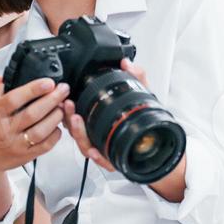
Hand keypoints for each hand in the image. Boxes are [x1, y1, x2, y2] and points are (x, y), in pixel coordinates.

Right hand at [0, 77, 69, 176]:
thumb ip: (1, 91)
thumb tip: (19, 75)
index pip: (14, 99)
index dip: (33, 89)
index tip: (49, 82)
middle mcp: (5, 130)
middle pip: (32, 113)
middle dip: (52, 99)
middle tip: (63, 90)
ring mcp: (16, 144)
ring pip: (41, 130)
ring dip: (56, 117)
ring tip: (63, 107)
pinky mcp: (25, 156)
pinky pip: (45, 145)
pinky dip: (55, 134)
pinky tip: (57, 125)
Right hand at [62, 58, 150, 172]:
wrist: (159, 145)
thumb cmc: (145, 122)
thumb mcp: (142, 95)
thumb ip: (136, 77)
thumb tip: (128, 64)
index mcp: (98, 118)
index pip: (76, 111)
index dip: (67, 105)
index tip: (64, 95)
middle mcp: (96, 134)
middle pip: (74, 127)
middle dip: (67, 115)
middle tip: (68, 105)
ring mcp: (103, 147)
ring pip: (83, 143)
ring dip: (78, 132)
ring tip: (77, 120)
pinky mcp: (112, 160)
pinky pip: (101, 160)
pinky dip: (97, 156)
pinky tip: (94, 151)